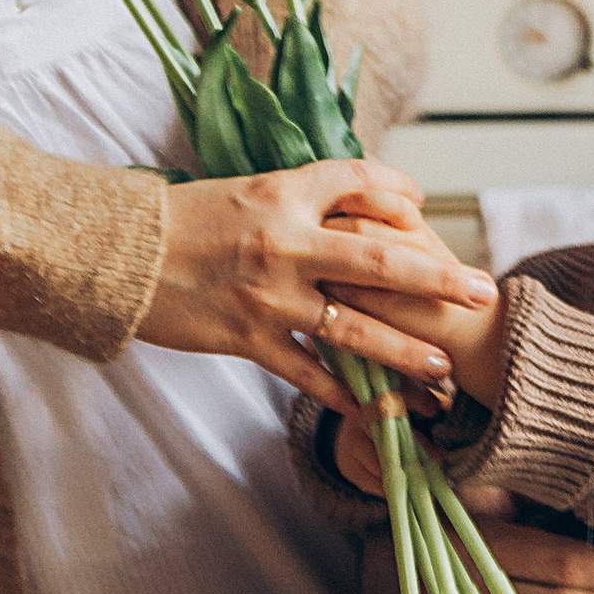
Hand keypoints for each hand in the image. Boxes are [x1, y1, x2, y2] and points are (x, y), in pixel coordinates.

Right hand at [134, 161, 496, 412]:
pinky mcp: (248, 339)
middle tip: (481, 292)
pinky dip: (345, 397)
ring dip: (405, 352)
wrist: (111, 255)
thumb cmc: (172, 219)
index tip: (423, 205)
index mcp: (282, 192)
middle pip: (381, 261)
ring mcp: (269, 295)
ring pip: (356, 329)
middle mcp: (285, 242)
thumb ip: (295, 195)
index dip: (397, 190)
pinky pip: (309, 374)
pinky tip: (377, 414)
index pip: (358, 180)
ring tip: (443, 368)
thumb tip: (349, 198)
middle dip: (438, 279)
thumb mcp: (237, 188)